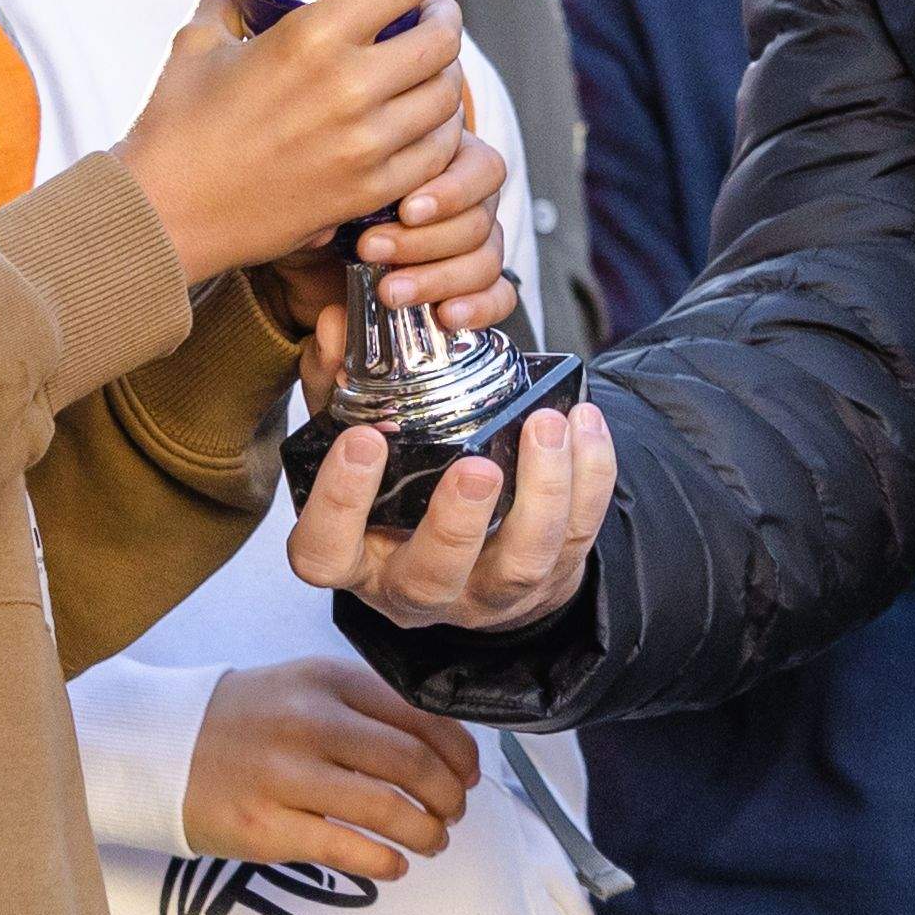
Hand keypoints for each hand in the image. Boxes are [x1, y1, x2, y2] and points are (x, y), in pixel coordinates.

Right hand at [119, 0, 476, 290]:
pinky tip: (424, 122)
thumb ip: (230, 2)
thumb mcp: (198, 43)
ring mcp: (365, 144)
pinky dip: (439, 132)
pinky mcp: (367, 191)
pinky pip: (436, 154)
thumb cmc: (175, 129)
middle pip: (442, 38)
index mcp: (311, 38)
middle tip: (431, 13)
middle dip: (443, 16)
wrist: (163, 217)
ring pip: (447, 96)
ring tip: (429, 68)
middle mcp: (349, 87)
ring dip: (445, 74)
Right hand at [177, 653, 476, 878]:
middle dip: (448, 795)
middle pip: (411, 763)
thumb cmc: (247, 719)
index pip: (420, 716)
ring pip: (385, 809)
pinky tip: (395, 865)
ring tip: (433, 840)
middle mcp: (311, 722)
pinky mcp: (264, 827)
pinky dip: (384, 861)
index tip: (471, 774)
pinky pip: (343, 849)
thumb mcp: (307, 687)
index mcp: (330, 681)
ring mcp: (286, 776)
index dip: (459, 752)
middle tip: (454, 812)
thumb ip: (367, 708)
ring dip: (425, 832)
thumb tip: (441, 747)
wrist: (159, 746)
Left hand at [245, 123, 520, 345]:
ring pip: (487, 259)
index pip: (480, 169)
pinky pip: (500, 296)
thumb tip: (332, 281)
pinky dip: (479, 307)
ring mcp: (472, 246)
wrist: (305, 267)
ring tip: (390, 292)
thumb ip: (327, 221)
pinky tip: (446, 315)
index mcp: (444, 163)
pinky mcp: (471, 288)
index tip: (408, 211)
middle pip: (481, 219)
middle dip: (426, 241)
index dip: (452, 192)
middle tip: (371, 250)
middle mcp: (466, 202)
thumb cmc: (318, 218)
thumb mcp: (314, 207)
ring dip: (439, 277)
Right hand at [288, 396, 615, 634]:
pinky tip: (584, 424)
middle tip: (477, 466)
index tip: (364, 438)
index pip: (325, 552)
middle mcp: (418, 587)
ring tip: (546, 425)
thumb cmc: (400, 494)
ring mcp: (487, 590)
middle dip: (456, 521)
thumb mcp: (363, 449)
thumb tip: (334, 325)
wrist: (474, 561)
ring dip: (541, 493)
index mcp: (359, 558)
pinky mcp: (550, 576)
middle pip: (432, 576)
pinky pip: (578, 535)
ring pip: (521, 563)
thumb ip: (341, 390)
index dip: (340, 502)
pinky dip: (589, 479)